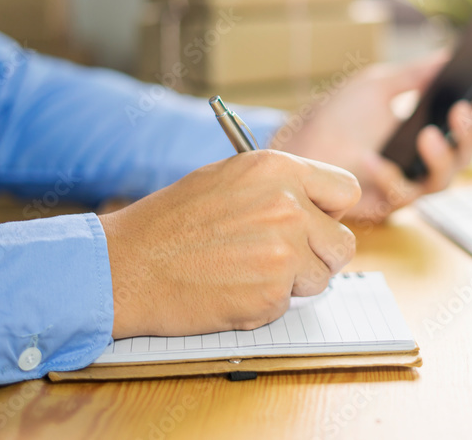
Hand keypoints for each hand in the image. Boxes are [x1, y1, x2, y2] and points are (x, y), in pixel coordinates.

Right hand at [98, 150, 359, 337]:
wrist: (125, 266)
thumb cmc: (170, 223)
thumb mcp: (228, 179)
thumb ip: (279, 187)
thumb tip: (318, 206)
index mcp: (278, 169)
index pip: (346, 190)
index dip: (331, 211)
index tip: (316, 223)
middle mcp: (289, 205)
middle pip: (342, 241)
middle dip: (318, 254)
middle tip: (282, 258)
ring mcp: (284, 250)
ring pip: (322, 276)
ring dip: (294, 282)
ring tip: (246, 271)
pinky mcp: (272, 291)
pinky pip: (290, 302)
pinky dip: (266, 303)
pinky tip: (231, 288)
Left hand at [273, 55, 471, 224]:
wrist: (298, 150)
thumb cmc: (336, 118)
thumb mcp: (377, 86)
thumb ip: (414, 74)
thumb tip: (448, 55)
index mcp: (424, 129)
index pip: (461, 122)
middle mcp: (421, 160)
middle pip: (462, 155)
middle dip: (468, 134)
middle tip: (460, 111)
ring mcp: (407, 184)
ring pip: (442, 181)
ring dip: (440, 157)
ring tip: (427, 135)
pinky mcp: (386, 205)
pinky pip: (401, 196)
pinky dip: (390, 177)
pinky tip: (373, 159)